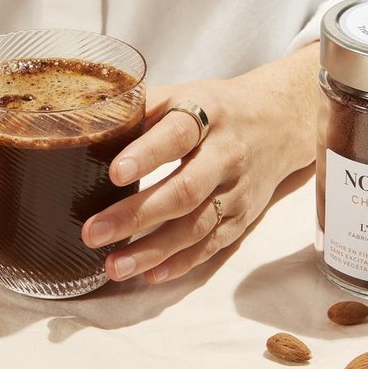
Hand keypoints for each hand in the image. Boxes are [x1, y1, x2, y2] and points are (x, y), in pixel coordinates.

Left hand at [81, 43, 319, 282]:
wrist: (281, 123)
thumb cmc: (217, 108)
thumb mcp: (183, 94)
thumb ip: (140, 109)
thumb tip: (86, 125)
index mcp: (208, 115)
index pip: (178, 134)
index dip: (147, 154)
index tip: (114, 173)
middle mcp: (226, 156)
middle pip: (184, 191)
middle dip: (136, 215)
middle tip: (93, 233)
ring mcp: (237, 192)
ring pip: (196, 227)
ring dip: (153, 250)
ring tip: (113, 266)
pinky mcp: (242, 218)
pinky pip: (211, 246)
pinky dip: (180, 263)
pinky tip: (149, 274)